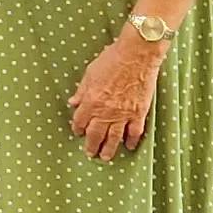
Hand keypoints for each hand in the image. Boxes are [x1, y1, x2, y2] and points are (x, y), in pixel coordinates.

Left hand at [66, 32, 161, 161]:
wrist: (137, 54)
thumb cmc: (112, 59)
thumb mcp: (90, 72)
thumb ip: (82, 90)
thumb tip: (73, 103)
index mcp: (91, 101)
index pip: (80, 121)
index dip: (78, 128)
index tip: (78, 132)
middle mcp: (105, 111)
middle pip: (95, 134)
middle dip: (91, 145)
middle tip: (90, 153)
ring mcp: (123, 114)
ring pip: (114, 138)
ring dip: (109, 149)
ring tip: (106, 157)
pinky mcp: (139, 112)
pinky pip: (134, 132)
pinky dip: (132, 141)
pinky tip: (129, 146)